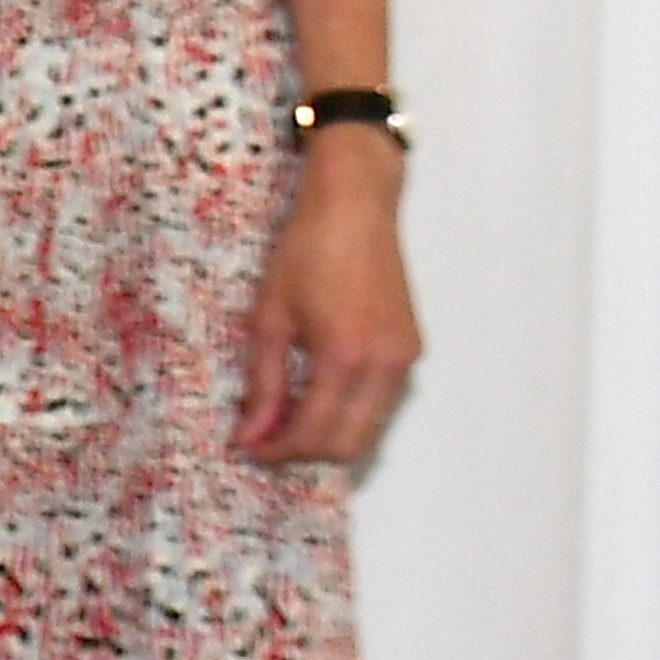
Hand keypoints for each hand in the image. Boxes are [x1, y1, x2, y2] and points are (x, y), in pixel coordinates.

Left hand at [234, 130, 416, 462]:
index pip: (314, 433)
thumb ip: (262, 384)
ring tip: (284, 417)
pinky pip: (382, 404)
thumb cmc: (305, 253)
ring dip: (328, 436)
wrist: (356, 207)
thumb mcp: (268, 318)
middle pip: (349, 444)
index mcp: (345, 358)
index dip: (277, 450)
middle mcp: (385, 366)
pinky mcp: (412, 349)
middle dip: (304, 451)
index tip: (247, 447)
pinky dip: (350, 414)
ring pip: (370, 429)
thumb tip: (250, 436)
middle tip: (263, 437)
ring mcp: (405, 359)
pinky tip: (315, 396)